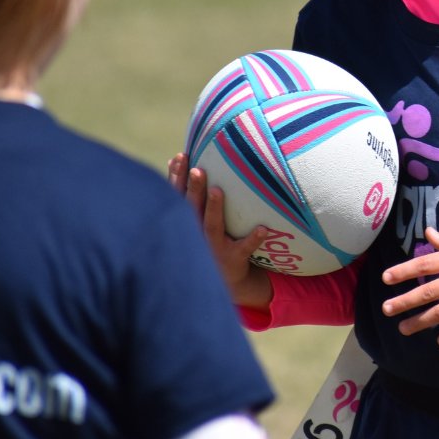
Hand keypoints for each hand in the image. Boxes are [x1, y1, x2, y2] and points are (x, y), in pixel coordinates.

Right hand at [167, 154, 272, 308]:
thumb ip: (184, 193)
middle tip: (196, 169)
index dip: (177, 177)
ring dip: (214, 208)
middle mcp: (197, 234)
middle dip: (193, 189)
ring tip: (217, 190)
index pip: (178, 197)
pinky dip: (253, 239)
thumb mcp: (191, 220)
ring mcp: (215, 248)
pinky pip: (244, 248)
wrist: (222, 281)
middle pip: (192, 208)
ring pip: (213, 227)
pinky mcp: (234, 259)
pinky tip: (263, 228)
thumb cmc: (206, 239)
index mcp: (186, 221)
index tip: (180, 156)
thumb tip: (175, 159)